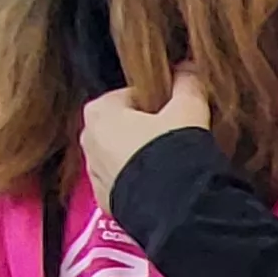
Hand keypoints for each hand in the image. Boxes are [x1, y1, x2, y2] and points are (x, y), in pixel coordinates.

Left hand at [80, 69, 210, 207]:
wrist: (171, 208)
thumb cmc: (171, 152)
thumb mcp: (188, 110)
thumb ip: (188, 84)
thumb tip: (189, 68)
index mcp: (99, 112)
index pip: (130, 95)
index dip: (157, 102)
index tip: (175, 111)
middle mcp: (88, 141)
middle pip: (122, 126)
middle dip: (146, 130)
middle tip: (176, 137)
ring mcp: (95, 174)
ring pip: (122, 156)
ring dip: (142, 157)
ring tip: (172, 164)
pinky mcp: (107, 202)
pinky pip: (124, 183)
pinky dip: (140, 182)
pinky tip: (164, 185)